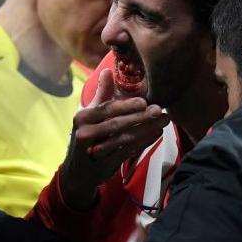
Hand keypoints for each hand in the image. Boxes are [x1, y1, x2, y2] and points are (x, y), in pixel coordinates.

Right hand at [61, 69, 169, 209]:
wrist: (78, 170)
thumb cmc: (88, 136)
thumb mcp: (90, 114)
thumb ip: (101, 93)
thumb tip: (107, 70)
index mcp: (82, 117)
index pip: (107, 109)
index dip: (126, 105)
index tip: (144, 102)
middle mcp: (85, 133)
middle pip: (117, 124)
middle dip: (140, 117)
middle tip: (159, 110)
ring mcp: (94, 151)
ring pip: (124, 138)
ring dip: (146, 129)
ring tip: (163, 121)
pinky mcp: (105, 164)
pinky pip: (128, 151)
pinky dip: (144, 142)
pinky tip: (156, 134)